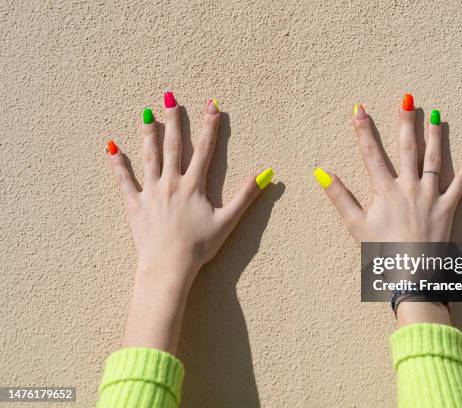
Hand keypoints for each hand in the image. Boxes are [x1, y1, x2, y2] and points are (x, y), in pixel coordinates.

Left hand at [107, 93, 273, 288]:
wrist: (169, 265)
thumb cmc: (200, 246)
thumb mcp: (228, 221)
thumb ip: (246, 196)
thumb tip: (265, 175)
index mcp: (194, 185)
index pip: (204, 149)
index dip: (209, 127)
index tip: (211, 106)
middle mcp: (171, 182)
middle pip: (173, 146)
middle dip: (173, 121)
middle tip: (171, 99)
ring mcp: (151, 192)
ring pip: (149, 157)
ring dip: (148, 134)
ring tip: (147, 114)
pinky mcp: (135, 204)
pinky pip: (124, 180)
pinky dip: (118, 164)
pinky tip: (111, 148)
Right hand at [314, 95, 461, 242]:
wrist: (412, 276)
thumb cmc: (382, 253)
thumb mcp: (356, 226)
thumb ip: (340, 197)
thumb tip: (322, 173)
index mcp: (385, 191)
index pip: (371, 154)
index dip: (363, 130)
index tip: (359, 109)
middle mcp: (408, 188)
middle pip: (406, 149)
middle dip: (405, 122)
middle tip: (407, 99)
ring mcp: (430, 196)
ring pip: (433, 160)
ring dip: (434, 136)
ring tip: (435, 114)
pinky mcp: (447, 208)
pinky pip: (460, 184)